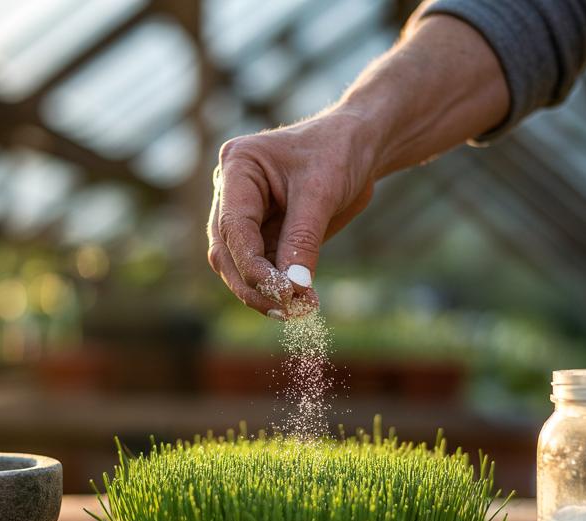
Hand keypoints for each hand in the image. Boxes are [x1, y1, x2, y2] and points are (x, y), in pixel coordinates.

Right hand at [205, 15, 508, 318]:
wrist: (359, 145)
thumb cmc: (338, 152)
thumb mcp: (323, 192)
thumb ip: (303, 239)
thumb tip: (292, 288)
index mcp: (237, 166)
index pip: (234, 226)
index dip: (252, 265)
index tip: (280, 292)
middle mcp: (231, 191)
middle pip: (226, 250)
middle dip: (252, 284)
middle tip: (284, 310)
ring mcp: (243, 214)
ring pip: (238, 264)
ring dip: (261, 291)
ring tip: (294, 312)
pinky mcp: (261, 233)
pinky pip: (261, 267)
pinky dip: (275, 287)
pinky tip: (297, 303)